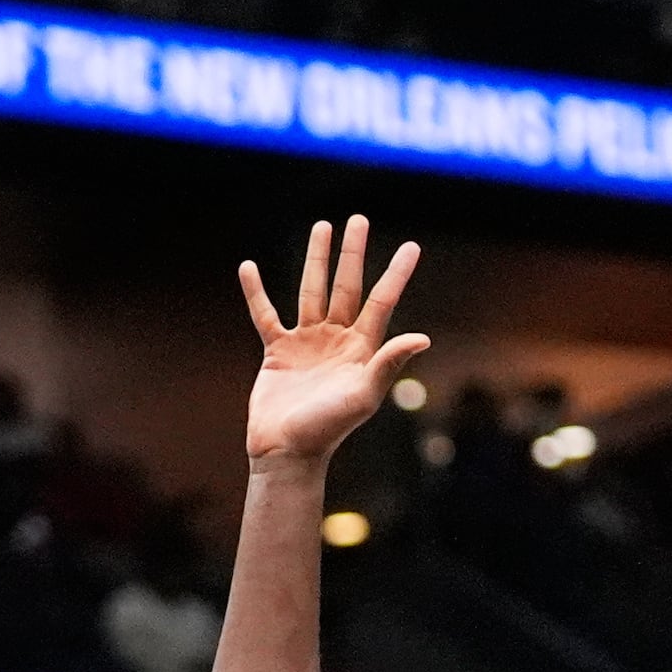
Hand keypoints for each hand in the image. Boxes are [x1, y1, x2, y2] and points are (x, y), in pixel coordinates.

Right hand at [237, 215, 429, 472]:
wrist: (287, 452)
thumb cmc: (329, 429)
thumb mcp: (363, 396)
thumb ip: (389, 363)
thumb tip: (422, 337)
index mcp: (362, 348)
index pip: (382, 301)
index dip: (397, 274)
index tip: (411, 246)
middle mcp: (337, 340)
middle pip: (347, 286)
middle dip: (352, 253)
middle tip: (358, 219)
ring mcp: (307, 343)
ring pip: (311, 291)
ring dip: (316, 260)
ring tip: (321, 227)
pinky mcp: (277, 352)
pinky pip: (266, 315)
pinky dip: (256, 292)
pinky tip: (249, 268)